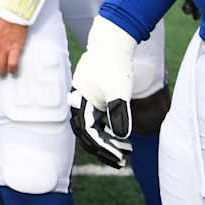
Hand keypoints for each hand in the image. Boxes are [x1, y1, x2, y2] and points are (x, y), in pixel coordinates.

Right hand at [68, 15, 136, 167]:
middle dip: (102, 150)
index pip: (87, 132)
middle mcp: (79, 102)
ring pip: (92, 128)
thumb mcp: (119, 90)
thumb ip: (119, 113)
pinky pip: (97, 120)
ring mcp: (85, 99)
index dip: (103, 148)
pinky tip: (122, 136)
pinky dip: (108, 131)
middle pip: (86, 133)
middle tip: (120, 162)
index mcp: (79, 101)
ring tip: (125, 152)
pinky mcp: (94, 96)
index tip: (119, 159)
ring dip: (106, 142)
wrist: (113, 42)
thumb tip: (123, 136)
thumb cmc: (114, 65)